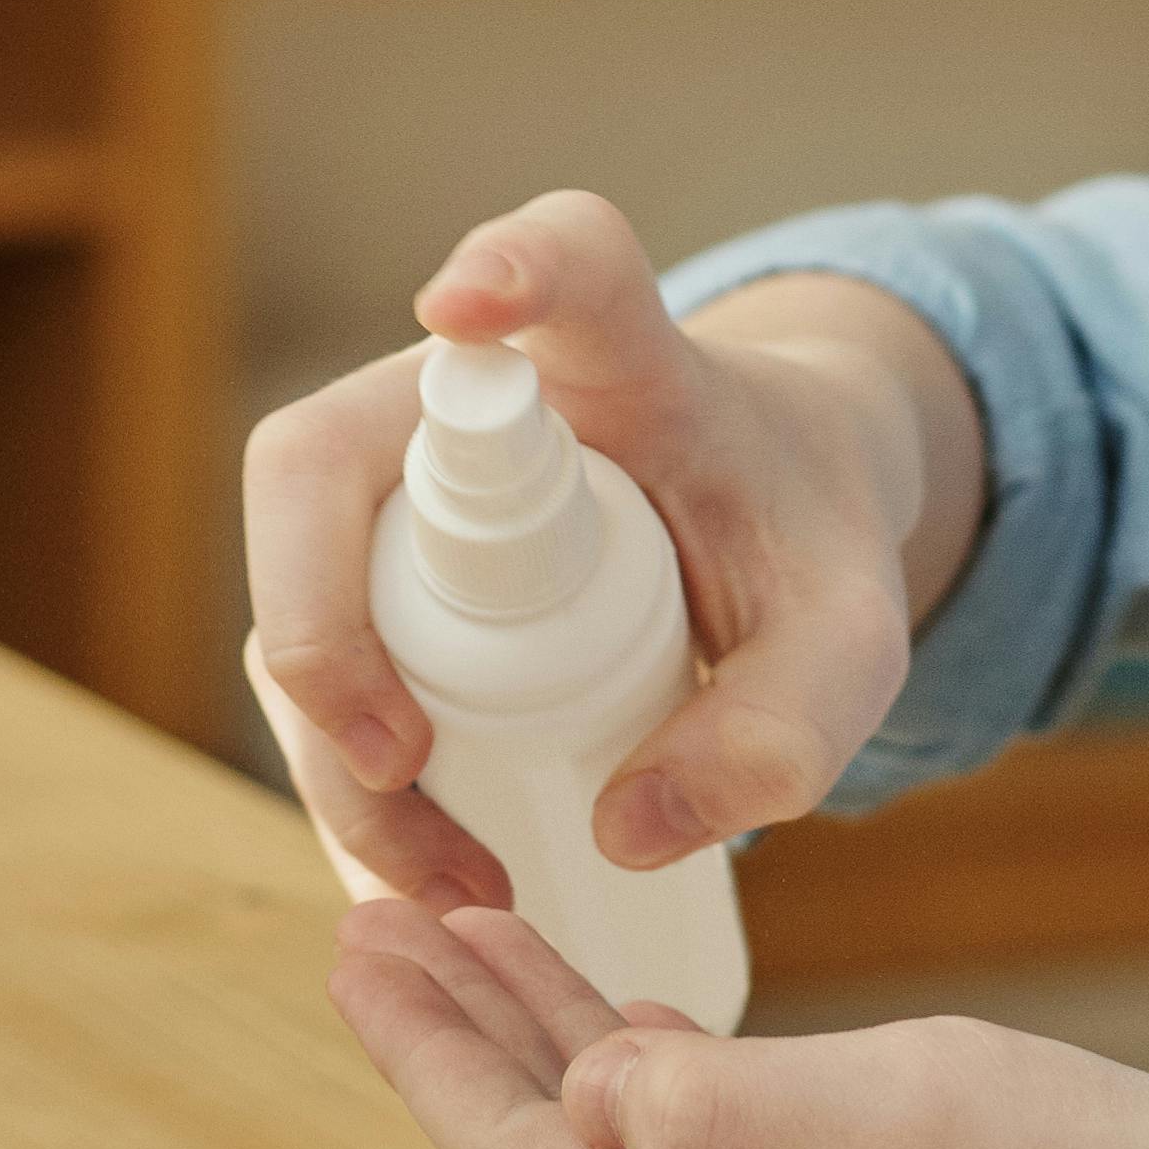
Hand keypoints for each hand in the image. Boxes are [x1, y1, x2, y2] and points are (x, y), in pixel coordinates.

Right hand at [241, 193, 979, 908]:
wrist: (761, 517)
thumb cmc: (796, 540)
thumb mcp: (851, 638)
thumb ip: (790, 726)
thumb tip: (624, 828)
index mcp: (629, 356)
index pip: (571, 264)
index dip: (513, 265)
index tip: (462, 302)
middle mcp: (476, 394)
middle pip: (328, 463)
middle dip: (327, 626)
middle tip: (403, 767)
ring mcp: (399, 479)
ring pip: (296, 587)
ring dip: (335, 750)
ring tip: (456, 884)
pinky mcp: (366, 566)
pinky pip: (308, 663)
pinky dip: (343, 783)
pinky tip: (412, 880)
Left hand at [322, 886, 1148, 1148]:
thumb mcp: (911, 1119)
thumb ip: (721, 1109)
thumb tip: (589, 1097)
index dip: (426, 1043)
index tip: (354, 932)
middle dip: (467, 1041)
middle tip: (385, 920)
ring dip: (558, 1057)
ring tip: (489, 947)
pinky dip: (663, 1093)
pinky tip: (658, 1042)